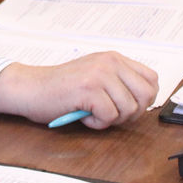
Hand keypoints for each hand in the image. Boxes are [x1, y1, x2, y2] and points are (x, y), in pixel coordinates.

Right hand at [0, 52, 158, 128]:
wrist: (30, 88)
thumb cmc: (61, 88)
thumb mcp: (95, 76)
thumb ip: (118, 82)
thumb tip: (145, 101)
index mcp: (113, 58)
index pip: (152, 79)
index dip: (145, 99)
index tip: (127, 106)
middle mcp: (109, 62)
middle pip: (147, 95)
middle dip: (133, 112)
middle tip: (112, 114)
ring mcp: (99, 74)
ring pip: (129, 108)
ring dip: (112, 119)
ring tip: (93, 113)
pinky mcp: (88, 89)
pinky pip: (109, 116)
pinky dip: (98, 123)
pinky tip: (84, 115)